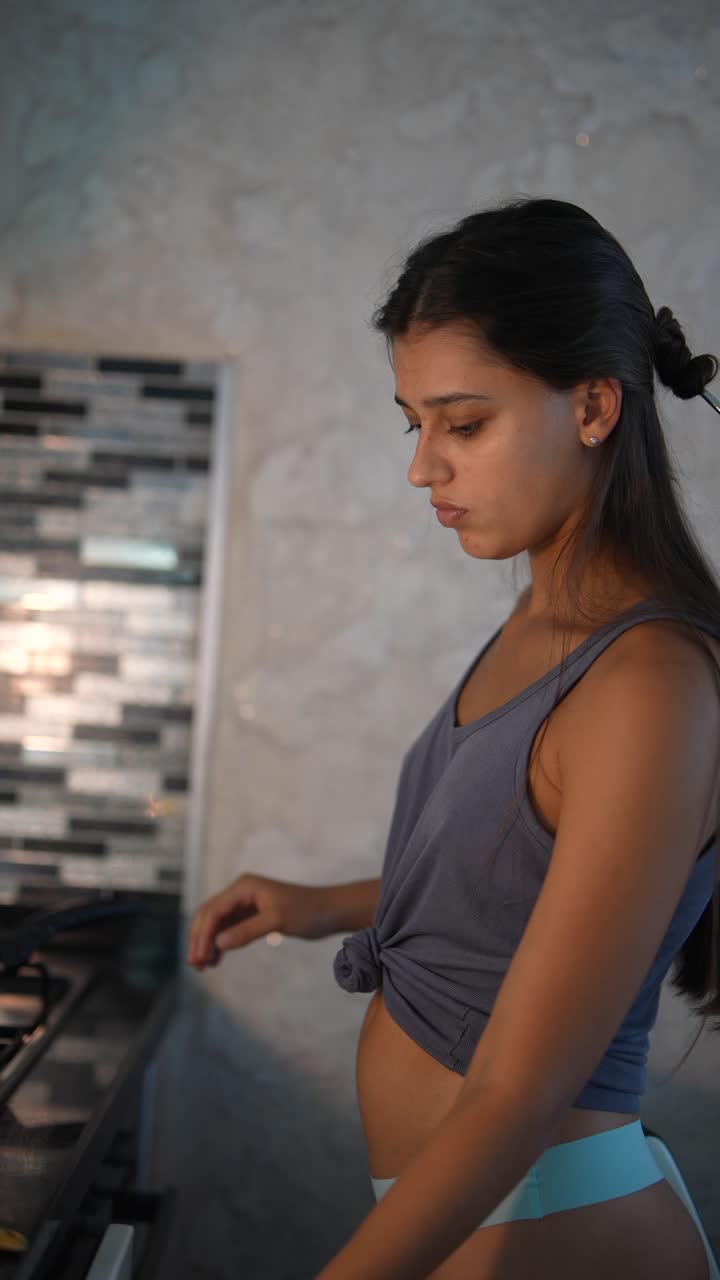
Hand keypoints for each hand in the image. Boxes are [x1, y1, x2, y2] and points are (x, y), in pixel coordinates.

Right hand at [187, 873, 330, 968]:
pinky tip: (217, 960)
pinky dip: (221, 943)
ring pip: (217, 923)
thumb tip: (218, 944)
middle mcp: (241, 891)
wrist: (330, 910)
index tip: (198, 959)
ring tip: (203, 967)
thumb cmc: (307, 912)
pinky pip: (229, 928)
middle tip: (194, 965)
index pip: (213, 911)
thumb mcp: (277, 921)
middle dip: (199, 939)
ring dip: (208, 943)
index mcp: (244, 887)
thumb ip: (247, 931)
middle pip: (209, 915)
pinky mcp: (253, 914)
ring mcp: (246, 902)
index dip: (202, 935)